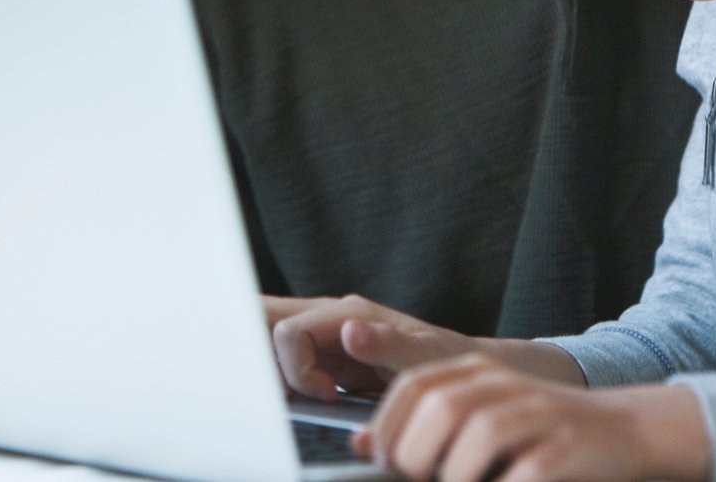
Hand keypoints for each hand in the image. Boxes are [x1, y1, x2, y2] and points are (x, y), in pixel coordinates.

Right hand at [264, 295, 477, 400]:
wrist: (460, 366)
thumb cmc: (446, 358)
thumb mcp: (427, 353)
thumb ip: (389, 342)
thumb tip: (349, 332)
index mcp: (347, 313)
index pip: (289, 332)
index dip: (296, 369)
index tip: (327, 397)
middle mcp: (329, 318)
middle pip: (266, 317)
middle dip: (256, 352)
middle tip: (283, 394)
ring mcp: (323, 335)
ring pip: (268, 337)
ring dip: (267, 369)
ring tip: (293, 401)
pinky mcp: (324, 355)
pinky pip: (283, 358)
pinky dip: (277, 378)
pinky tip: (294, 399)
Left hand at [358, 354, 708, 481]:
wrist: (622, 429)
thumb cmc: (538, 432)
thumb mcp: (479, 416)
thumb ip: (423, 425)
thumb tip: (363, 444)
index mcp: (475, 371)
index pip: (414, 385)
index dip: (388, 424)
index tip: (381, 458)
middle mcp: (504, 384)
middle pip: (442, 407)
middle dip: (417, 452)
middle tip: (417, 476)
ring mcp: (538, 413)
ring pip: (481, 435)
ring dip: (457, 474)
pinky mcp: (565, 447)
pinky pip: (525, 471)